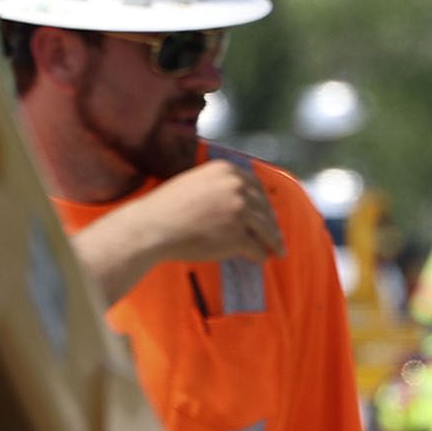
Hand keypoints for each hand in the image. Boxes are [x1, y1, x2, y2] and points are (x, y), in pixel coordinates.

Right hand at [141, 154, 284, 263]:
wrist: (154, 225)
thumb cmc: (168, 207)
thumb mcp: (196, 182)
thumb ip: (219, 187)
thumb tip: (238, 201)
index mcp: (227, 171)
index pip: (256, 187)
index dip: (264, 203)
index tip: (268, 212)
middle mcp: (236, 187)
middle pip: (264, 208)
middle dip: (272, 224)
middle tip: (275, 235)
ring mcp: (239, 211)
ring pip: (266, 229)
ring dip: (273, 241)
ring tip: (277, 250)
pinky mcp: (238, 236)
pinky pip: (256, 248)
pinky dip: (260, 255)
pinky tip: (261, 259)